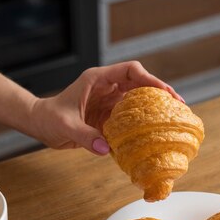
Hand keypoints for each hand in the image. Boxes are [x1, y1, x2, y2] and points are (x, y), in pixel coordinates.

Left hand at [28, 61, 183, 154]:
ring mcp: (109, 101)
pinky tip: (154, 133)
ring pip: (138, 100)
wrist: (40, 125)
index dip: (149, 79)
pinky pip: (129, 118)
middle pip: (140, 84)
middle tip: (179, 106)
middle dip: (160, 92)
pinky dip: (142, 124)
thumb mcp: (65, 126)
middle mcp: (107, 88)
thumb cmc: (49, 118)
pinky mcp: (108, 116)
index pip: (130, 71)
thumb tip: (106, 149)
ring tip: (173, 119)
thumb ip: (85, 136)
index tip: (164, 92)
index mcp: (97, 80)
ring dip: (154, 108)